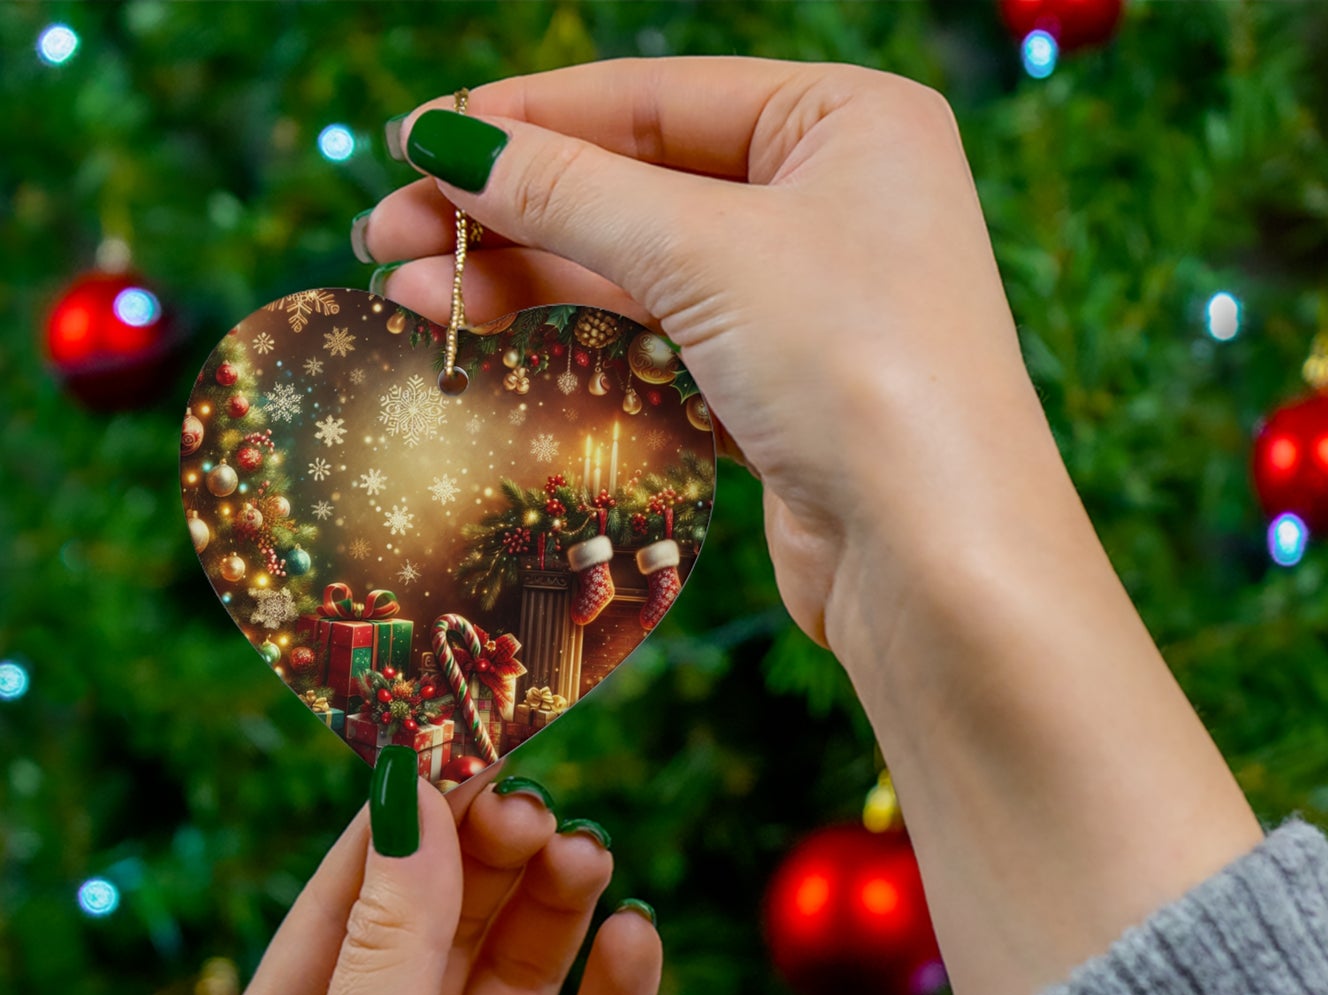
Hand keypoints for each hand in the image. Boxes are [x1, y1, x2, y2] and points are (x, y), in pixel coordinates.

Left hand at [201, 768, 660, 994]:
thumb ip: (391, 944)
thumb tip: (409, 793)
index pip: (351, 902)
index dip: (406, 822)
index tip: (462, 742)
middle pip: (446, 928)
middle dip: (489, 863)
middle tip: (537, 807)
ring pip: (521, 978)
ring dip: (555, 912)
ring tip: (588, 858)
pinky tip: (635, 940)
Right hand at [360, 60, 1261, 994]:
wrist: (937, 561)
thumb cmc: (858, 370)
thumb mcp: (706, 253)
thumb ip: (570, 191)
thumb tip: (444, 142)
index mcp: (846, 123)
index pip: (656, 97)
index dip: (527, 120)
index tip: (415, 145)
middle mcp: (834, 202)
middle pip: (638, 185)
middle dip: (510, 212)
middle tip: (387, 237)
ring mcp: (808, 302)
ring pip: (641, 271)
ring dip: (528, 280)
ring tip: (412, 294)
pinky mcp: (781, 392)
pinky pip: (662, 342)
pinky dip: (582, 341)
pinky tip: (495, 341)